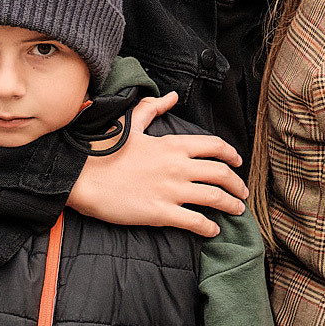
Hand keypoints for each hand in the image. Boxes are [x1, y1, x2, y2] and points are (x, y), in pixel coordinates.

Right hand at [67, 93, 246, 237]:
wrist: (81, 177)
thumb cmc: (103, 150)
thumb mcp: (129, 123)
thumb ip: (152, 108)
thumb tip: (171, 96)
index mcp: (172, 145)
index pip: (214, 146)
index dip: (231, 154)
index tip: (237, 162)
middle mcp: (178, 167)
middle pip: (221, 174)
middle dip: (238, 184)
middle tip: (243, 192)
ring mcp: (171, 190)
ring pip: (215, 198)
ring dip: (231, 205)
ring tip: (237, 210)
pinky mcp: (161, 213)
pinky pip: (195, 222)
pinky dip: (210, 227)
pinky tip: (213, 229)